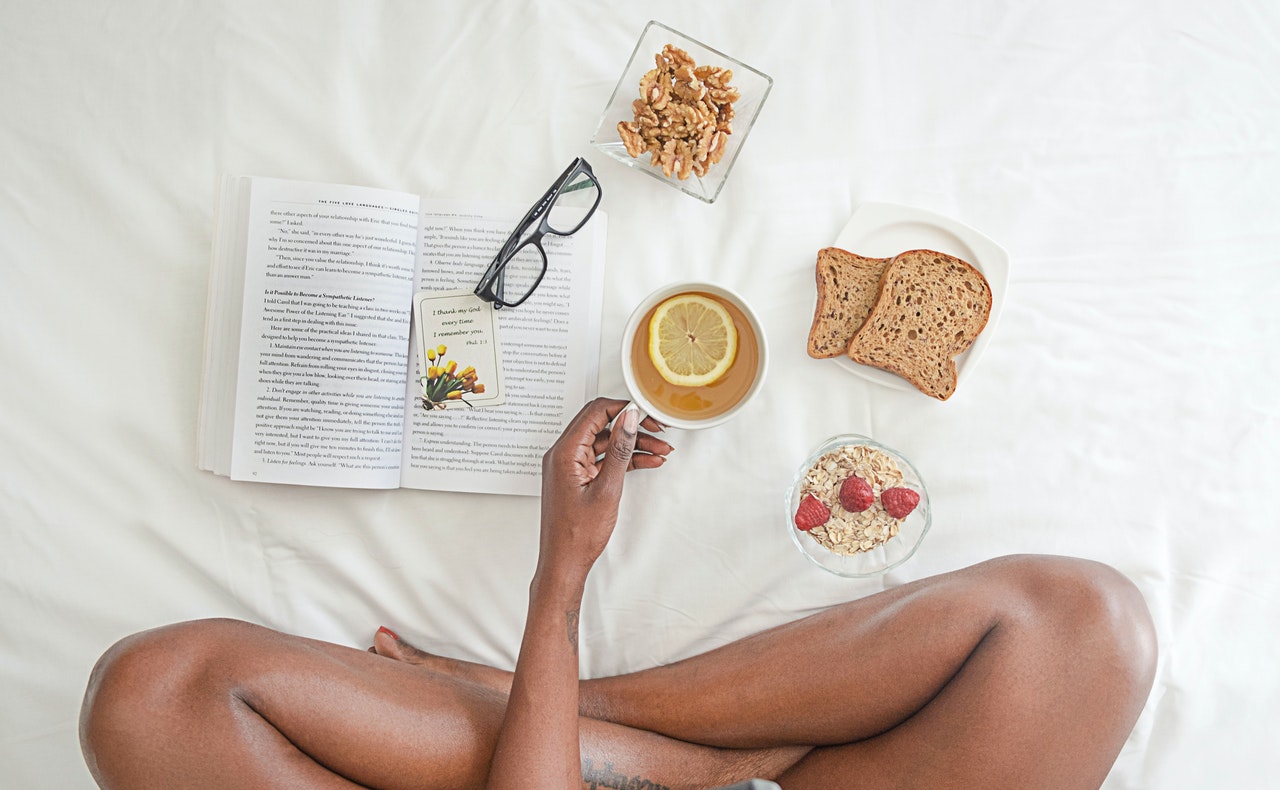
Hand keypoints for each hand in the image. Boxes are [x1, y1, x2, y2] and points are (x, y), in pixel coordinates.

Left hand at [537, 398, 669, 581]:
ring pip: (605, 442)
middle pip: (601, 424)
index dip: (624, 409)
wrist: (565, 563)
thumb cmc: (577, 535)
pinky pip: (603, 459)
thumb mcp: (607, 489)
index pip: (596, 412)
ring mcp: (570, 466)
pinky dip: (624, 459)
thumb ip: (619, 450)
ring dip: (632, 444)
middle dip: (632, 426)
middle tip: (658, 431)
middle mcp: (563, 454)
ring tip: (661, 450)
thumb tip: (628, 420)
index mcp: (564, 452)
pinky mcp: (577, 477)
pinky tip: (647, 461)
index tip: (647, 414)